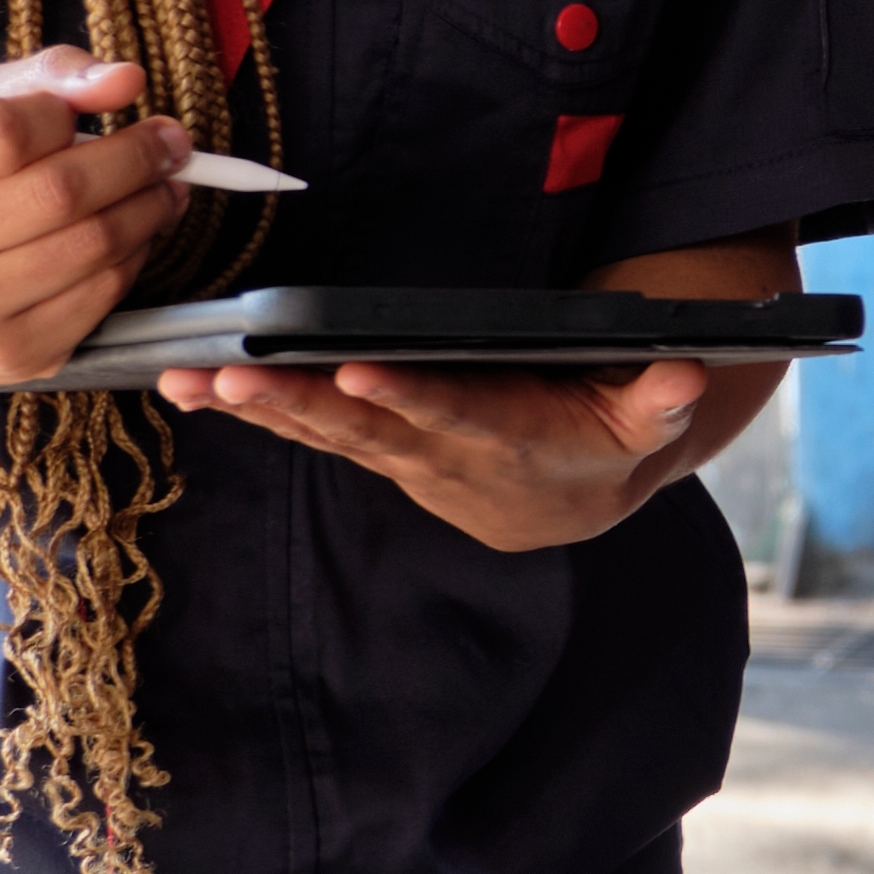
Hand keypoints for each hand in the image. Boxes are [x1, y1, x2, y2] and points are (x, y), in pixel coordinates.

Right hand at [0, 47, 198, 383]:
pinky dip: (136, 256)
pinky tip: (136, 234)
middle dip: (138, 160)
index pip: (3, 130)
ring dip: (149, 208)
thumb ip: (51, 78)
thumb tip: (124, 79)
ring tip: (164, 188)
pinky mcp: (10, 353)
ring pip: (93, 245)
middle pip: (60, 192)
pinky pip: (103, 295)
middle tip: (174, 146)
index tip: (125, 102)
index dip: (71, 112)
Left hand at [157, 349, 724, 553]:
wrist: (566, 504)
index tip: (355, 369)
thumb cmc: (605, 443)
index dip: (404, 395)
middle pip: (361, 426)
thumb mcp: (646, 424)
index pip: (448, 412)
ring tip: (190, 381)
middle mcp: (439, 452)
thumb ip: (660, 399)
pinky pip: (307, 430)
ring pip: (320, 431)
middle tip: (234, 377)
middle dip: (297, 402)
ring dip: (254, 409)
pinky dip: (252, 411)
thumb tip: (684, 371)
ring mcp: (398, 456)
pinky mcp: (372, 448)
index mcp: (505, 436)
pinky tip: (193, 389)